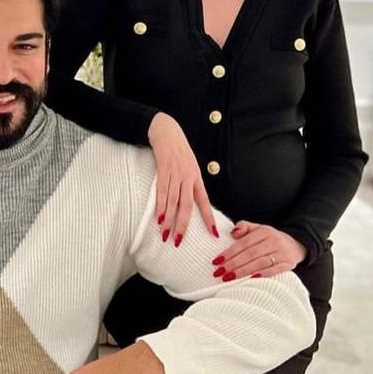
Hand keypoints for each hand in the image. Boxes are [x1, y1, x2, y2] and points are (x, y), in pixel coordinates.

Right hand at [148, 112, 217, 245]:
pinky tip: (159, 218)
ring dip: (169, 220)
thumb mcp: (190, 166)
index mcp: (197, 178)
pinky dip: (160, 206)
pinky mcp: (163, 170)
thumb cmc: (179, 151)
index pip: (204, 202)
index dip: (209, 218)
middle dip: (183, 225)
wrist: (167, 131)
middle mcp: (188, 178)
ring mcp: (175, 174)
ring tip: (165, 234)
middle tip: (178, 241)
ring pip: (173, 201)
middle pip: (187, 206)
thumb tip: (190, 203)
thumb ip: (190, 184)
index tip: (213, 233)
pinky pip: (161, 192)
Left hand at [212, 221, 306, 279]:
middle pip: (250, 254)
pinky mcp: (289, 264)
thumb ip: (244, 227)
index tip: (216, 261)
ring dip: (243, 271)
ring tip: (229, 278)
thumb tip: (232, 233)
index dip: (229, 252)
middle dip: (233, 264)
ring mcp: (282, 253)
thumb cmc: (270, 239)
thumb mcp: (258, 229)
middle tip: (219, 272)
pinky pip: (275, 270)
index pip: (244, 243)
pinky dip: (264, 274)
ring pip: (260, 262)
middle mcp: (274, 241)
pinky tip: (251, 279)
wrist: (296, 244)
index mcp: (264, 231)